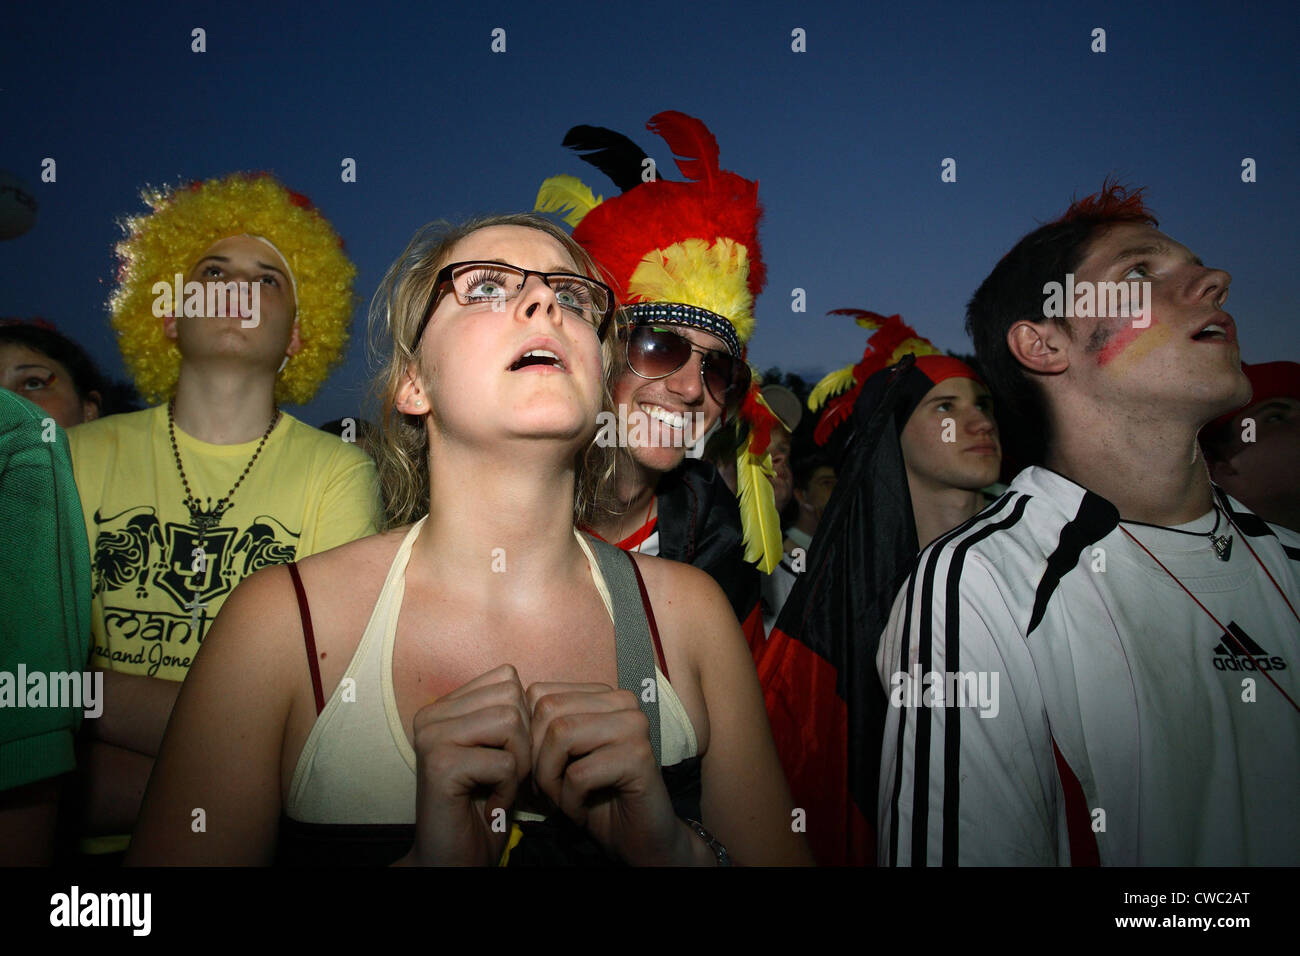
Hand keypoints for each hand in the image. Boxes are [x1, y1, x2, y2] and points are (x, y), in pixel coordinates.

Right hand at [405, 664, 530, 865]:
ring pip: (510, 723)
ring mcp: (432, 738)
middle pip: (511, 697)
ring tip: (500, 786)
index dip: (524, 718)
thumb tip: (538, 691)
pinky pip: (505, 762)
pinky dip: (508, 790)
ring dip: (519, 763)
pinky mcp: (440, 765)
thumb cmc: (483, 804)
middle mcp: (431, 715)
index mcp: (443, 706)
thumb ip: (508, 713)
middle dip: (524, 740)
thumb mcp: (499, 749)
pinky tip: (490, 804)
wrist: (453, 859)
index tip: (509, 754)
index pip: (507, 677)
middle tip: (507, 775)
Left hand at [526, 682, 694, 864]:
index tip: (537, 769)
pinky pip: (579, 774)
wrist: (638, 837)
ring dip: (550, 778)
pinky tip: (581, 812)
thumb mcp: (562, 756)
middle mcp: (623, 702)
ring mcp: (634, 727)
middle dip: (535, 758)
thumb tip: (506, 714)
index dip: (527, 736)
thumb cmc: (594, 796)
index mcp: (603, 694)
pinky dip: (570, 802)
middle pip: (548, 711)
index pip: (539, 693)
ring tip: (562, 799)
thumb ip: (542, 729)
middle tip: (547, 790)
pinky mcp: (639, 757)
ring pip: (561, 735)